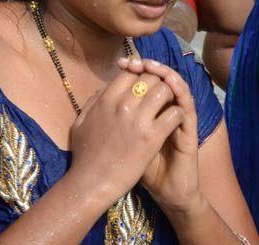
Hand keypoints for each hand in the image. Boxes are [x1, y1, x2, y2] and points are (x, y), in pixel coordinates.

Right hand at [67, 65, 183, 202]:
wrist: (92, 183)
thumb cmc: (85, 156)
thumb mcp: (81, 123)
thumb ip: (93, 103)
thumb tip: (103, 90)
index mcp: (106, 99)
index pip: (130, 74)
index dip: (141, 76)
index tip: (145, 86)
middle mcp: (123, 104)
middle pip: (150, 78)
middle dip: (158, 83)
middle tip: (160, 95)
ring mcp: (139, 120)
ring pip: (165, 90)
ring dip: (170, 96)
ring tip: (169, 106)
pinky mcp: (153, 136)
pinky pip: (174, 113)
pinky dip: (177, 114)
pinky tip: (174, 122)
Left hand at [119, 57, 200, 210]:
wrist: (166, 190)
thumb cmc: (141, 169)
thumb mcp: (123, 141)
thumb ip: (116, 120)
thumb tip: (100, 97)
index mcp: (151, 113)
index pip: (146, 83)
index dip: (136, 70)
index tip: (122, 63)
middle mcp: (167, 112)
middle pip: (161, 79)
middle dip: (150, 67)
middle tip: (138, 60)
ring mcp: (180, 119)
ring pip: (177, 86)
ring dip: (166, 73)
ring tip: (152, 66)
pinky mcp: (189, 128)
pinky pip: (187, 104)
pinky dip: (180, 91)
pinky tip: (170, 83)